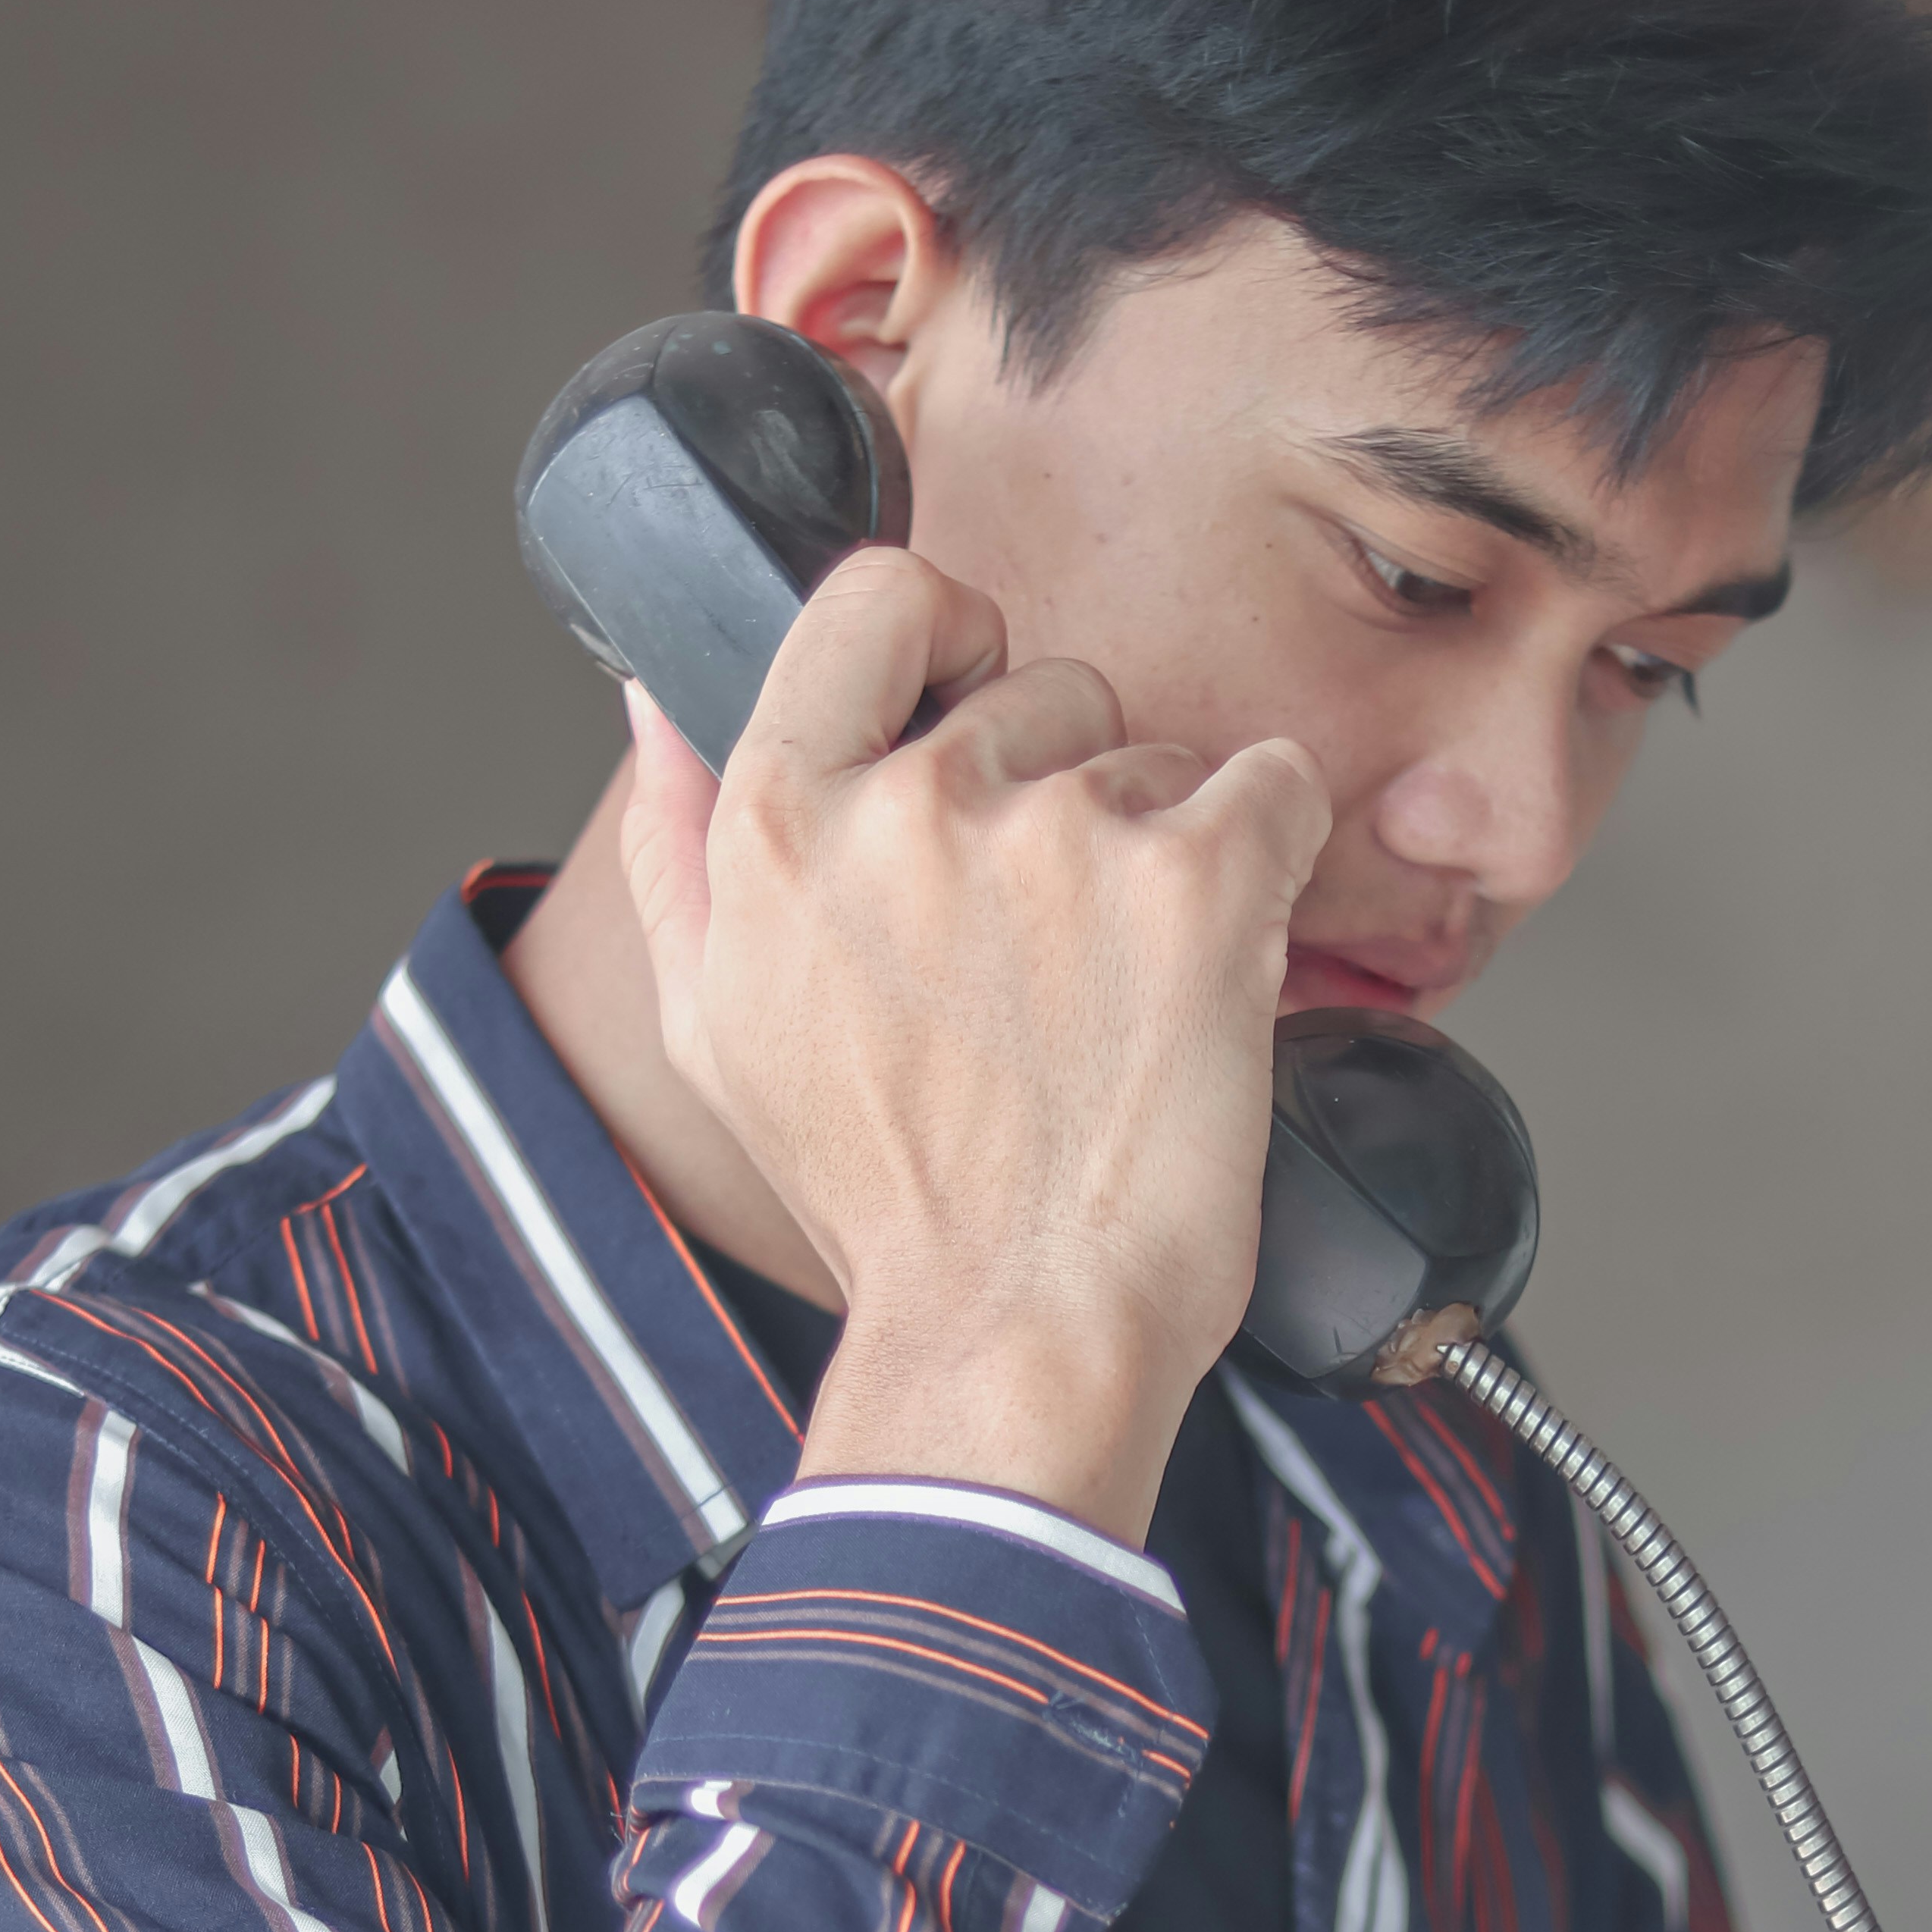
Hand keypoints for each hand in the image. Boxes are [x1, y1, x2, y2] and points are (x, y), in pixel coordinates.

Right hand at [619, 549, 1330, 1543]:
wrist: (1012, 1332)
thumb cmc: (882, 1199)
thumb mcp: (715, 1027)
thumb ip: (677, 847)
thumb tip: (656, 700)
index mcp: (782, 821)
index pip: (878, 599)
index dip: (947, 635)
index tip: (978, 701)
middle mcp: (911, 805)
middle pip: (1042, 691)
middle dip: (1068, 793)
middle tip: (1054, 950)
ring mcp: (1058, 837)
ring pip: (1157, 758)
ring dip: (1160, 854)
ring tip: (1121, 996)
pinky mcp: (1193, 885)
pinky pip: (1275, 788)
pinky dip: (1273, 857)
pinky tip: (1226, 961)